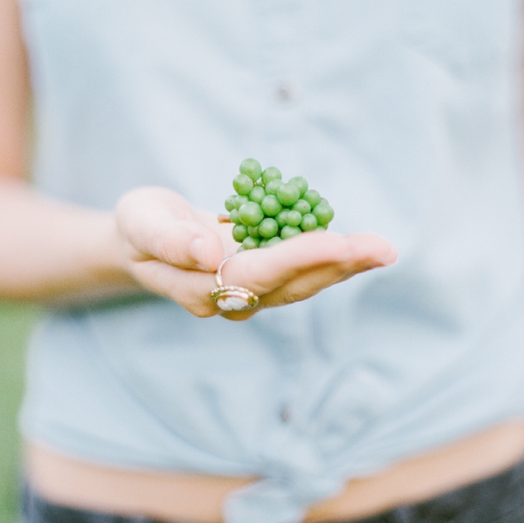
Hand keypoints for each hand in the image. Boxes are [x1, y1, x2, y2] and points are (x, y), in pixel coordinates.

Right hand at [115, 187, 396, 319]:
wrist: (143, 239)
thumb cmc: (138, 228)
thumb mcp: (141, 224)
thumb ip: (170, 241)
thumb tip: (211, 256)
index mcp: (203, 289)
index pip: (257, 275)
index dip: (298, 258)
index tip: (338, 241)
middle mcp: (234, 299)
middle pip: (292, 286)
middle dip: (338, 266)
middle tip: (383, 249)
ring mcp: (252, 292)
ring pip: (304, 284)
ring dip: (346, 267)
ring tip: (384, 250)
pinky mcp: (265, 277)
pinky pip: (303, 271)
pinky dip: (334, 259)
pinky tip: (363, 249)